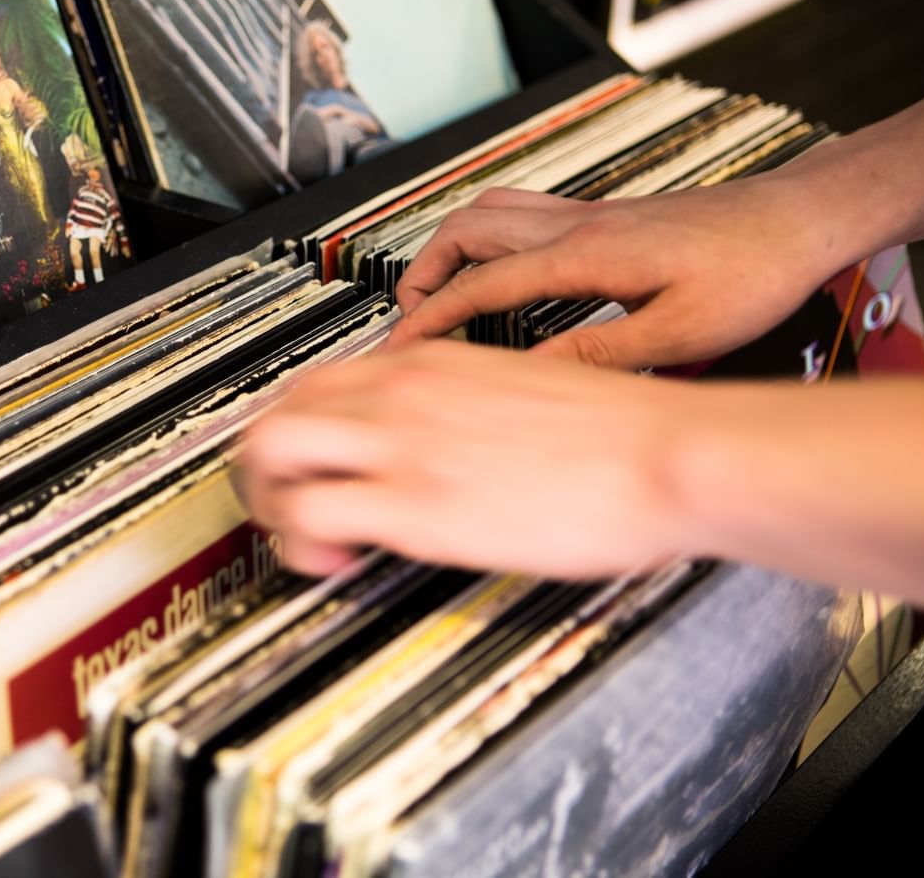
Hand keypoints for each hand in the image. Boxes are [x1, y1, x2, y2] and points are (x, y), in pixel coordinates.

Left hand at [235, 340, 693, 577]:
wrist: (664, 452)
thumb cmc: (618, 434)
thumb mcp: (521, 393)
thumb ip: (464, 404)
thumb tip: (442, 438)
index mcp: (428, 362)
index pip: (317, 379)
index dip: (296, 425)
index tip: (307, 460)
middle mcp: (400, 391)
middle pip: (276, 409)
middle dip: (259, 461)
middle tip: (279, 501)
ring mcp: (400, 443)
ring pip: (272, 451)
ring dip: (266, 498)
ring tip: (294, 535)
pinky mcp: (412, 502)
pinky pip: (310, 515)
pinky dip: (299, 543)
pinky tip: (331, 561)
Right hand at [390, 175, 850, 369]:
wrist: (798, 220)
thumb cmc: (752, 271)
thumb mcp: (678, 334)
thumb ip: (596, 354)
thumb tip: (532, 373)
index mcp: (586, 256)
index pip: (482, 285)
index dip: (432, 318)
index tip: (401, 346)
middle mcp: (578, 225)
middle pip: (467, 230)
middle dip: (424, 272)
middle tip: (408, 318)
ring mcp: (588, 215)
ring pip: (489, 211)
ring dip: (451, 247)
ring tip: (438, 290)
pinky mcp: (604, 216)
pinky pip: (520, 213)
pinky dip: (486, 237)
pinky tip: (496, 268)